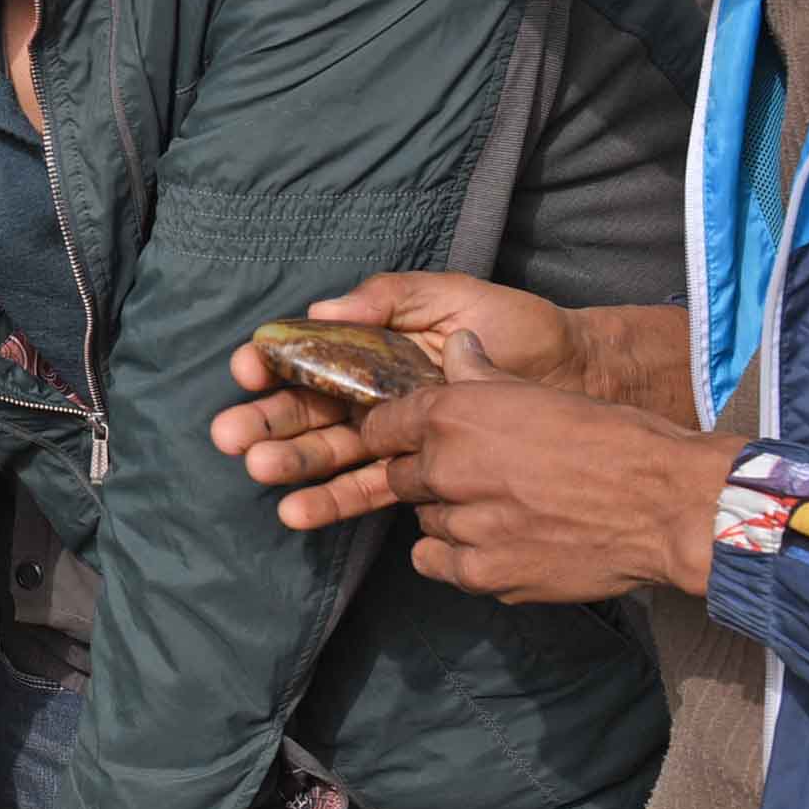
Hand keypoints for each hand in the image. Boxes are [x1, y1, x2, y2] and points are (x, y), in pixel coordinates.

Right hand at [213, 274, 623, 532]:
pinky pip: (367, 488)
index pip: (309, 354)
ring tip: (259, 471)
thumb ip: (391, 297)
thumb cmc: (519, 328)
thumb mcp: (455, 297)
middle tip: (230, 436)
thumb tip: (323, 309)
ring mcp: (391, 435)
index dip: (273, 362)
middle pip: (305, 408)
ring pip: (328, 451)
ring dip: (291, 463)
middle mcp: (371, 391)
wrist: (578, 377)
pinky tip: (298, 512)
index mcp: (372, 345)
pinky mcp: (417, 473)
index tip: (250, 370)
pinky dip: (332, 501)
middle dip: (264, 421)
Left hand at [357, 337, 732, 602]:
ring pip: (425, 521)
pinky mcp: (484, 573)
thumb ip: (480, 375)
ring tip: (500, 510)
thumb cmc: (613, 441)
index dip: (392, 434)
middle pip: (401, 477)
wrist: (666, 505)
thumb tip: (456, 344)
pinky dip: (457, 557)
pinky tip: (492, 545)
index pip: (381, 426)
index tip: (405, 441)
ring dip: (450, 517)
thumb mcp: (540, 392)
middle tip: (472, 478)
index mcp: (455, 415)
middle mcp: (448, 469)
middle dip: (428, 476)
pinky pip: (437, 564)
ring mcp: (464, 525)